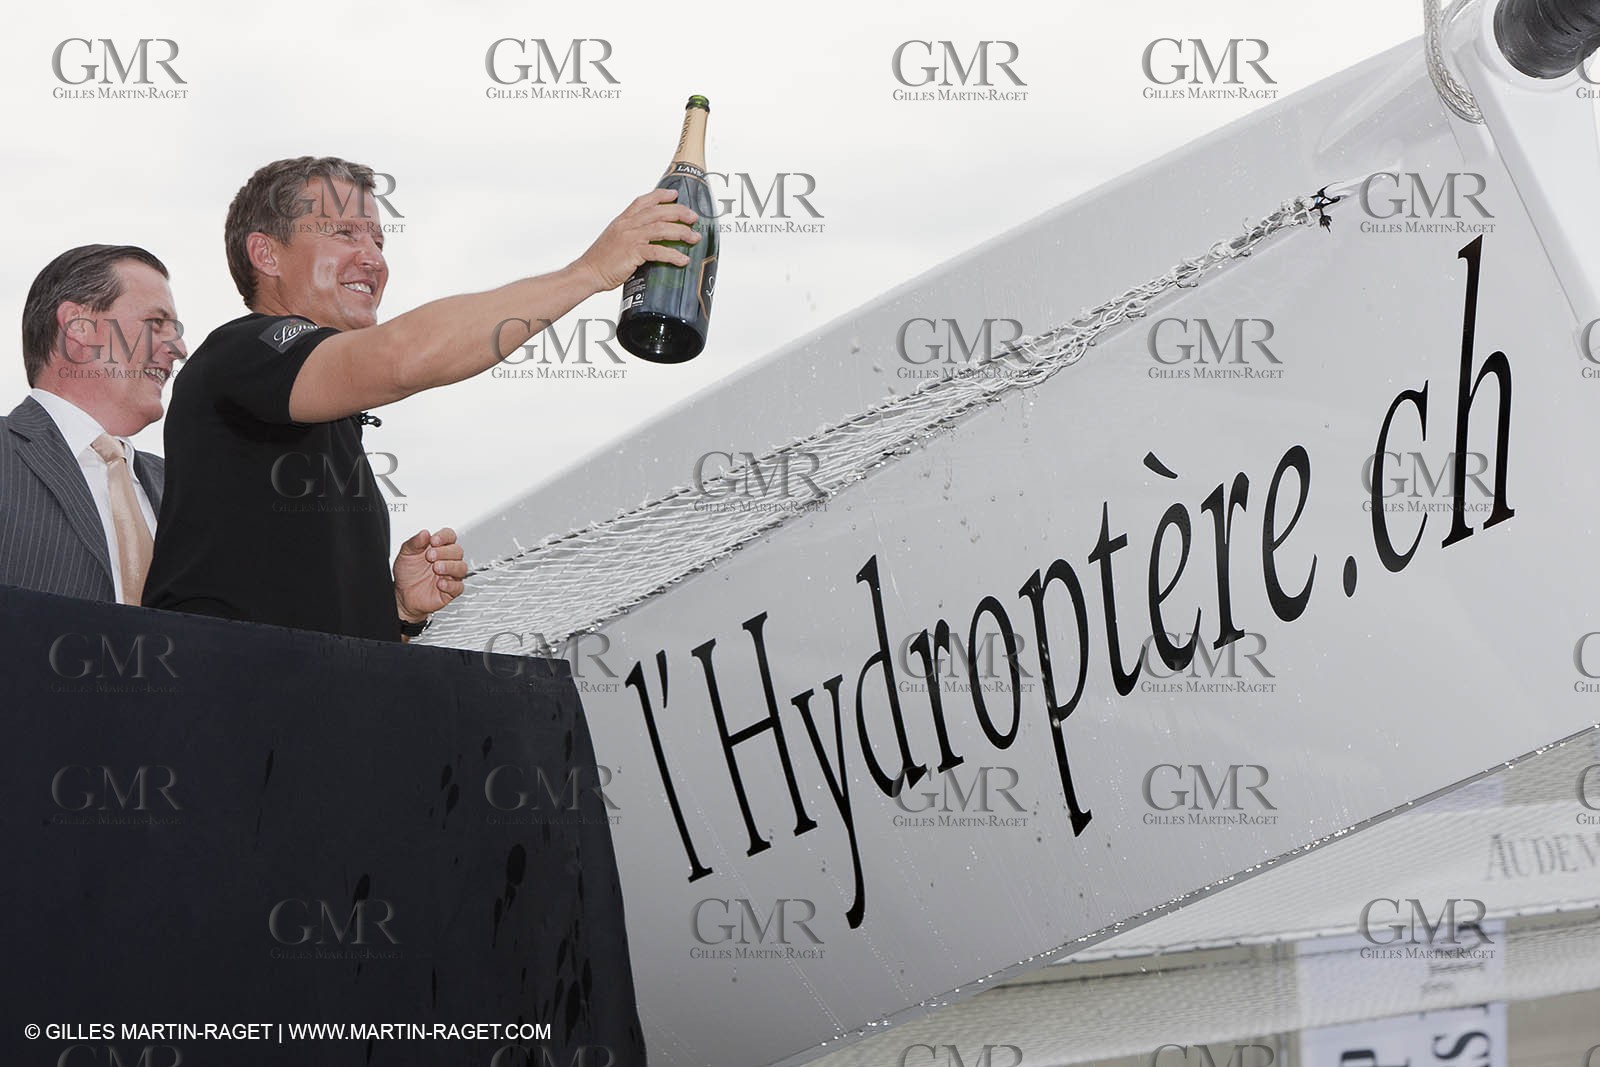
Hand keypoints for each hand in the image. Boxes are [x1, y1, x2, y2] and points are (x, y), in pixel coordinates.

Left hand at [394, 527, 467, 621]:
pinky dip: (450, 585)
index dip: (444, 537)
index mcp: (438, 548)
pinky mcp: (451, 590)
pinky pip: (458, 587)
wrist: (403, 595)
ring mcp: (450, 575)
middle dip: (444, 552)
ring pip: (461, 567)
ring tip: (436, 568)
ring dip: (450, 566)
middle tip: (430, 556)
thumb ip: (414, 543)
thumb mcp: (406, 555)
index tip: (434, 540)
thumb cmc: (407, 574)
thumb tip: (424, 533)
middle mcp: (446, 560)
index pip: (449, 536)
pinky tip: (440, 583)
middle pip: (457, 551)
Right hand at [572, 188, 699, 291]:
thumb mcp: (614, 239)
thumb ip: (630, 233)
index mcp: (622, 220)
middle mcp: (627, 225)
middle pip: (658, 212)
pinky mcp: (632, 253)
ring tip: (694, 237)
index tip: (675, 194)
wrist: (588, 272)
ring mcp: (630, 238)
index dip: (660, 195)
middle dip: (679, 212)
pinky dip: (673, 255)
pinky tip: (683, 259)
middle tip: (693, 217)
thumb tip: (649, 237)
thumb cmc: (601, 260)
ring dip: (681, 232)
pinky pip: (658, 251)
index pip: (643, 201)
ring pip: (661, 229)